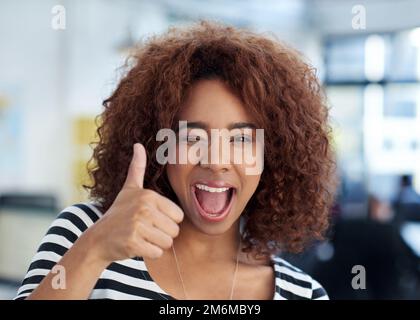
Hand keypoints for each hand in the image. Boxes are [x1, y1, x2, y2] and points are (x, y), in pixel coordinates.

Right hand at [87, 143, 183, 262]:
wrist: (98, 238)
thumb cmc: (119, 213)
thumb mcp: (129, 189)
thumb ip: (137, 168)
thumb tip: (138, 145)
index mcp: (149, 196)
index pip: (179, 216)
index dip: (168, 221)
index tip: (152, 219)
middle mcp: (144, 209)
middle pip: (174, 230)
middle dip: (163, 234)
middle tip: (146, 230)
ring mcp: (138, 226)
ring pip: (167, 242)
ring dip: (156, 244)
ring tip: (142, 237)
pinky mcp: (133, 243)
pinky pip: (157, 252)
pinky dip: (149, 253)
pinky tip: (137, 245)